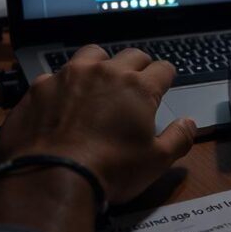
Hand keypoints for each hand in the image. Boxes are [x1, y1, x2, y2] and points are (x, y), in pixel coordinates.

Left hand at [0, 45, 195, 205]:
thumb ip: (179, 138)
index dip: (166, 77)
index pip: (163, 68)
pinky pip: (56, 76)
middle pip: (131, 55)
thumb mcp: (156, 162)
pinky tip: (62, 102)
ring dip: (101, 64)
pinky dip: (64, 85)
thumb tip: (190, 123)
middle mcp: (105, 72)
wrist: (52, 177)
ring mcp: (69, 75)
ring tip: (99, 81)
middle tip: (137, 83)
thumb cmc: (110, 170)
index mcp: (138, 87)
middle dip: (139, 66)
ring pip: (92, 54)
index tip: (165, 84)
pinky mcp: (40, 87)